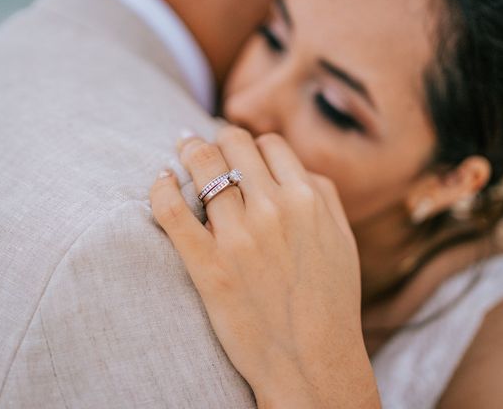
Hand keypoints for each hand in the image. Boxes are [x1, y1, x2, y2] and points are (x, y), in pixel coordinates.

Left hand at [150, 126, 379, 407]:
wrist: (312, 363)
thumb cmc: (331, 301)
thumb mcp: (342, 238)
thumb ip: (323, 194)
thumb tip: (292, 165)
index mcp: (308, 199)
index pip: (269, 144)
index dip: (252, 145)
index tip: (240, 154)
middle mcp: (274, 209)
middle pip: (233, 145)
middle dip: (218, 140)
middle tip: (203, 143)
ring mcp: (239, 237)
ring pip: (203, 167)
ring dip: (189, 152)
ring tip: (182, 150)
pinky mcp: (208, 266)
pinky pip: (173, 211)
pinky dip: (161, 188)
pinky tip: (161, 179)